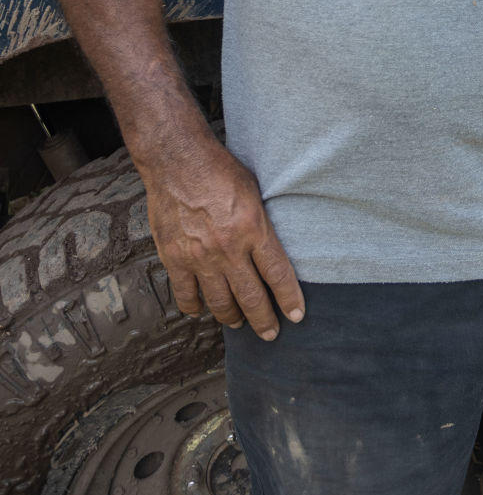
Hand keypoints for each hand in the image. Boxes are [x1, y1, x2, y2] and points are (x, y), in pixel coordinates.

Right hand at [142, 135, 304, 340]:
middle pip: (251, 297)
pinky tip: (201, 310)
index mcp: (253, 229)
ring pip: (220, 302)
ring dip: (233, 318)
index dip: (289, 299)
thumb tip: (272, 248)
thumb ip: (262, 224)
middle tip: (271, 333)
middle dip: (264, 320)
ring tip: (240, 323)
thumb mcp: (255, 192)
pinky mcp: (175, 259)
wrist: (177, 161)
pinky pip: (186, 295)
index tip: (297, 315)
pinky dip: (195, 307)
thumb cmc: (219, 170)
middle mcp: (228, 248)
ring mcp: (200, 257)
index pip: (277, 274)